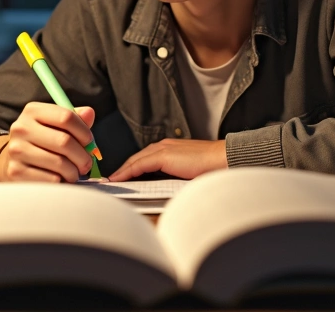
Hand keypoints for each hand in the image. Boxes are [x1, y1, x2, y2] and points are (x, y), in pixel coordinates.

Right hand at [0, 103, 97, 182]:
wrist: (13, 159)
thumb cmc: (42, 140)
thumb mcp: (55, 124)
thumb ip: (75, 118)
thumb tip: (89, 113)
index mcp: (33, 111)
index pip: (66, 117)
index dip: (84, 131)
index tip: (89, 142)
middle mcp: (21, 128)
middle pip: (64, 141)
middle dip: (83, 156)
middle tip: (86, 163)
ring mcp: (17, 150)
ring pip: (60, 163)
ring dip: (74, 172)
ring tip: (73, 172)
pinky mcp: (16, 172)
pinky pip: (51, 180)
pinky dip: (61, 182)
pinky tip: (59, 178)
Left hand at [108, 139, 227, 181]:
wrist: (224, 159)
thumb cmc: (212, 168)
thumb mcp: (189, 172)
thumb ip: (175, 175)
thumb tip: (163, 188)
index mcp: (170, 148)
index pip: (144, 159)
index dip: (131, 168)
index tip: (120, 178)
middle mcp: (164, 145)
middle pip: (136, 158)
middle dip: (122, 169)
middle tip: (110, 181)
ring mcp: (163, 149)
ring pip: (135, 160)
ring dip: (122, 171)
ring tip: (111, 182)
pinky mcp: (163, 155)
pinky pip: (139, 165)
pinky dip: (126, 172)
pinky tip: (118, 179)